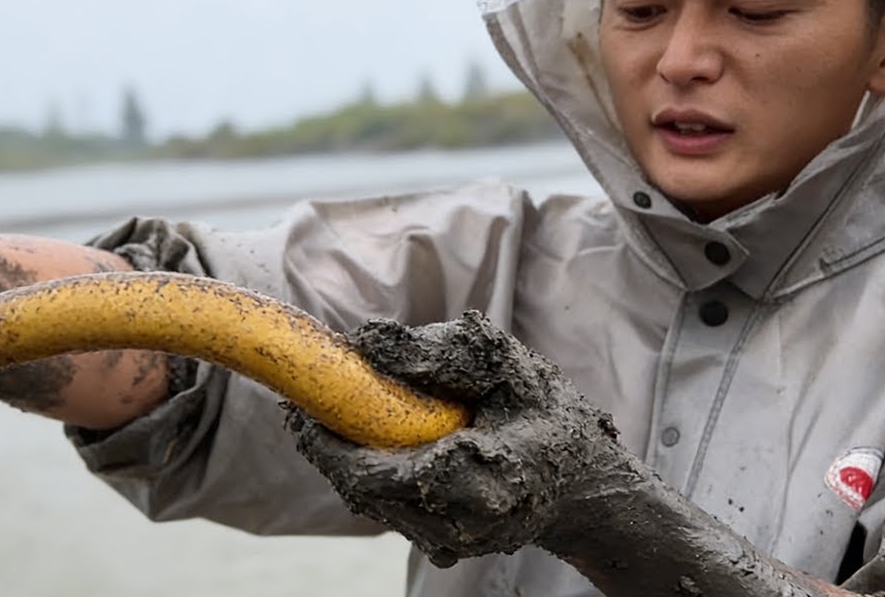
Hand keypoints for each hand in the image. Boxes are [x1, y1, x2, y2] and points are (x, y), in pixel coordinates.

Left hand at [286, 311, 624, 567]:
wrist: (587, 489)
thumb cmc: (552, 419)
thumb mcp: (510, 368)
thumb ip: (444, 352)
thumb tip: (368, 340)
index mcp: (479, 482)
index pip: (378, 470)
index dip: (332, 436)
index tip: (306, 395)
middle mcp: (455, 525)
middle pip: (360, 487)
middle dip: (322, 441)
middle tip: (297, 396)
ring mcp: (445, 542)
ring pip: (367, 498)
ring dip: (336, 454)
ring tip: (317, 407)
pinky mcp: (438, 544)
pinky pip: (383, 503)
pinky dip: (360, 467)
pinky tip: (352, 431)